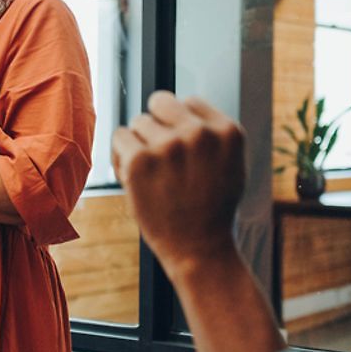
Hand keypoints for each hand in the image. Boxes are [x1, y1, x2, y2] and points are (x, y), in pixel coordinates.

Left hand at [111, 91, 246, 281]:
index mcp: (227, 131)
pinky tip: (134, 176)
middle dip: (157, 124)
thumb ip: (211, 134)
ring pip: (138, 122)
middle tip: (160, 155)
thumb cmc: (211, 209)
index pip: (190, 102)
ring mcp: (169, 145)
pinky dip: (121, 155)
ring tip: (151, 173)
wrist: (199, 249)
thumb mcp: (230, 165)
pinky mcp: (140, 160)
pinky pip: (120, 137)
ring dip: (139, 143)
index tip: (179, 148)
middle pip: (161, 102)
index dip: (179, 124)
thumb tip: (182, 105)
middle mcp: (200, 133)